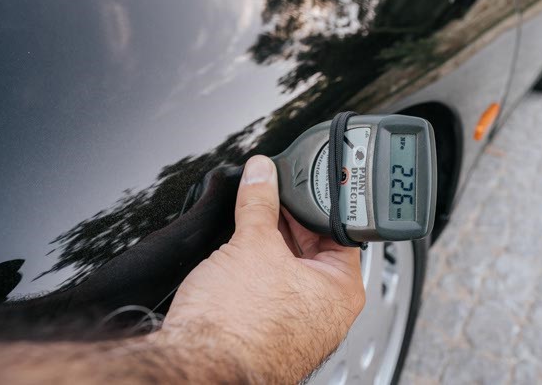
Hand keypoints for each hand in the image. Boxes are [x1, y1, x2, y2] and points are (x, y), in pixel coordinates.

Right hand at [160, 156, 364, 382]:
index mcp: (342, 290)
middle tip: (267, 196)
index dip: (313, 203)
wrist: (198, 367)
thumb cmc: (236, 326)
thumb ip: (259, 201)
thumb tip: (262, 174)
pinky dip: (258, 269)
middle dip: (287, 221)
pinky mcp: (272, 333)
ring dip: (271, 244)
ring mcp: (300, 325)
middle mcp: (328, 312)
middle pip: (313, 248)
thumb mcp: (252, 243)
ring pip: (290, 268)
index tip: (294, 184)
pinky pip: (272, 289)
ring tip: (248, 223)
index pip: (338, 230)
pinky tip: (238, 254)